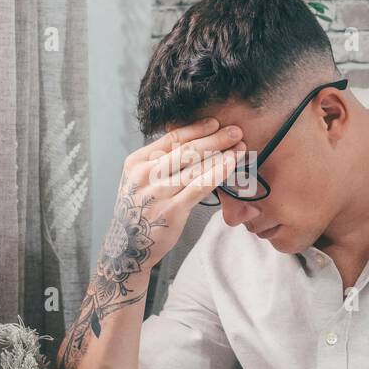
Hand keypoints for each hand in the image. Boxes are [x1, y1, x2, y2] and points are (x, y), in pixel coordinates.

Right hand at [100, 117, 244, 278]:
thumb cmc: (140, 208)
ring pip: (195, 167)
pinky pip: (199, 187)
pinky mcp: (172, 210)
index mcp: (136, 162)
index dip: (196, 129)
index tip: (215, 123)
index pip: (171, 138)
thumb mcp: (138, 180)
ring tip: (240, 147)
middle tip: (236, 130)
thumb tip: (191, 140)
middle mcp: (145, 175)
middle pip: (186, 150)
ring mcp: (158, 193)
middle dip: (215, 138)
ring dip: (221, 154)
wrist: (128, 246)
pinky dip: (217, 173)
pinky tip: (231, 164)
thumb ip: (158, 161)